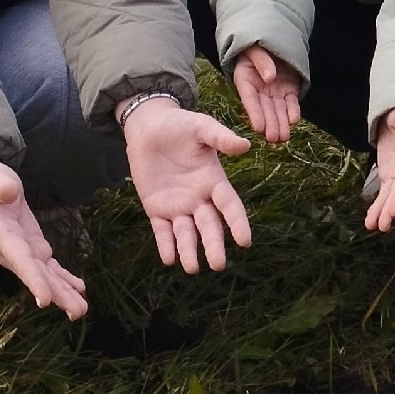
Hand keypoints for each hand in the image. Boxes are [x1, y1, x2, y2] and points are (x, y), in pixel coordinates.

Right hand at [0, 151, 87, 319]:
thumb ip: (0, 186)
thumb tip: (8, 193)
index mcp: (2, 236)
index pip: (20, 260)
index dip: (33, 280)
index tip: (45, 300)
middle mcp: (11, 250)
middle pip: (36, 275)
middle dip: (56, 295)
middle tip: (77, 313)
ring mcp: (23, 251)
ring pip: (45, 276)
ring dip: (64, 292)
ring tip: (82, 309)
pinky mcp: (33, 247)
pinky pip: (49, 267)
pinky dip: (64, 278)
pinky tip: (79, 288)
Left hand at [123, 97, 252, 273]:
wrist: (148, 127)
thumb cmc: (180, 125)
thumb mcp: (202, 127)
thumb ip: (221, 138)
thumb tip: (246, 145)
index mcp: (214, 181)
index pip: (229, 205)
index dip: (237, 223)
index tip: (244, 241)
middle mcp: (199, 198)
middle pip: (209, 225)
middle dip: (214, 245)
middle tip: (218, 264)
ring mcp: (178, 205)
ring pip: (186, 233)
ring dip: (189, 251)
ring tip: (192, 268)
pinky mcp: (156, 208)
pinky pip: (162, 230)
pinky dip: (165, 244)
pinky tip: (169, 259)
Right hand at [232, 46, 302, 144]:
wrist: (268, 43)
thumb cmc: (255, 45)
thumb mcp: (254, 48)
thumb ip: (261, 61)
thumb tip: (269, 78)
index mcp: (245, 80)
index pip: (249, 99)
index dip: (254, 113)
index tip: (258, 128)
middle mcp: (259, 90)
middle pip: (264, 109)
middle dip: (270, 123)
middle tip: (273, 139)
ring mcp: (274, 91)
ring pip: (278, 109)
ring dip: (281, 123)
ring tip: (284, 138)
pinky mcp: (288, 89)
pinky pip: (290, 102)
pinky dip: (293, 111)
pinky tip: (294, 121)